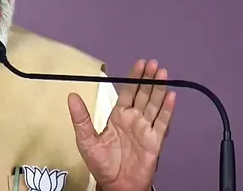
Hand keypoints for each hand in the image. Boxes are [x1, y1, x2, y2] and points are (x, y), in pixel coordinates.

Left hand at [68, 59, 175, 190]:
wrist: (115, 185)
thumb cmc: (101, 164)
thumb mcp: (85, 139)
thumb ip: (80, 118)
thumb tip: (71, 97)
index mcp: (118, 116)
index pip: (128, 92)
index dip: (134, 78)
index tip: (139, 64)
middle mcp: (133, 119)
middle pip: (143, 95)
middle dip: (149, 79)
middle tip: (153, 64)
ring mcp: (145, 129)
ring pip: (154, 105)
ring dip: (159, 89)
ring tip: (163, 74)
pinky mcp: (154, 141)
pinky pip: (162, 122)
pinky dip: (167, 109)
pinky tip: (171, 96)